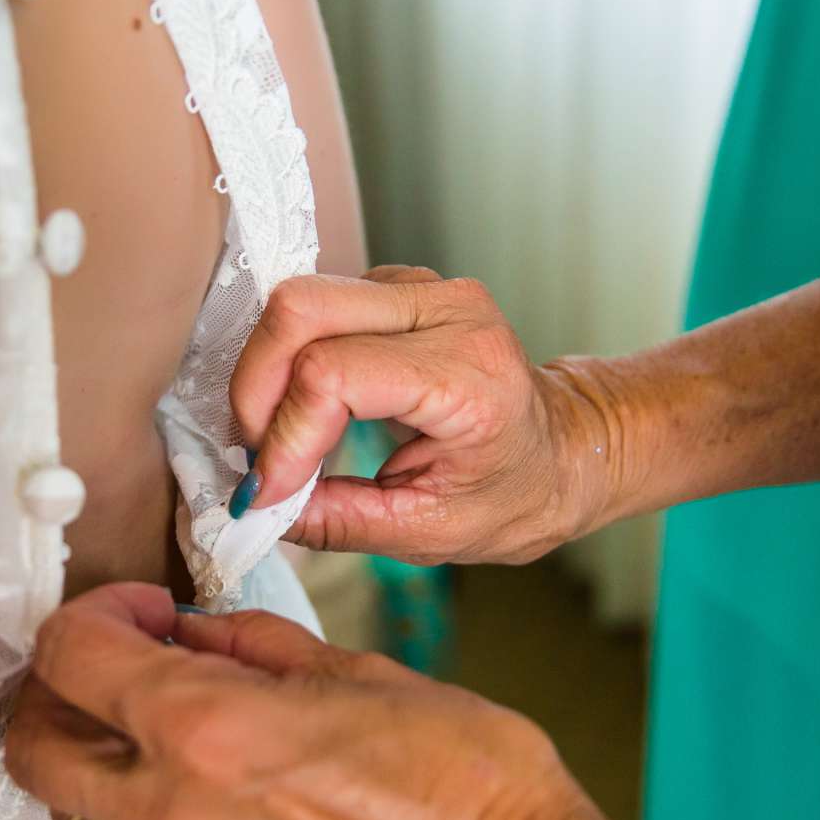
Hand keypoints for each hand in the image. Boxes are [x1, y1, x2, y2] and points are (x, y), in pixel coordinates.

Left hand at [4, 584, 631, 819]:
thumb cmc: (475, 799)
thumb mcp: (366, 678)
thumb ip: (256, 650)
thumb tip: (194, 635)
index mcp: (207, 731)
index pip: (70, 657)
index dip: (91, 614)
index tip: (138, 609)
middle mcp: (175, 814)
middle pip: (35, 747)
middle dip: (56, 691)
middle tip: (113, 663)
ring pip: (81, 810)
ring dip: (102, 759)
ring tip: (173, 729)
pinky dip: (153, 812)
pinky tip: (221, 790)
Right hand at [231, 268, 617, 565]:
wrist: (563, 451)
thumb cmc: (513, 495)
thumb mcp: (428, 532)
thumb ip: (338, 521)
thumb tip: (258, 506)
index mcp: (469, 376)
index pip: (333, 374)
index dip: (284, 434)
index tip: (269, 490)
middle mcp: (448, 312)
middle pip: (301, 310)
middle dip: (257, 387)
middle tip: (258, 454)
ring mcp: (423, 290)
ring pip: (299, 300)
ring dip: (268, 373)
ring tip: (279, 437)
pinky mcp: (397, 288)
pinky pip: (315, 306)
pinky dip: (289, 360)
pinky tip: (304, 410)